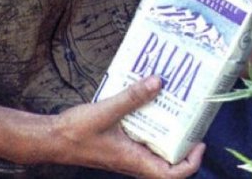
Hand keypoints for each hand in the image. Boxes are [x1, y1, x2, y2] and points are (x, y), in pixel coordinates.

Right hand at [37, 76, 203, 177]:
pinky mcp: (120, 144)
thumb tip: (159, 82)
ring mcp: (127, 153)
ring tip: (176, 108)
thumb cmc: (76, 133)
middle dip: (184, 144)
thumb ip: (133, 97)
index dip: (191, 162)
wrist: (52, 139)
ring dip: (169, 133)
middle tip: (192, 120)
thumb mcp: (107, 111)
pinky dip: (152, 125)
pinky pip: (143, 138)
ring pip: (156, 150)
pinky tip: (150, 104)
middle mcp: (134, 160)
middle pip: (169, 163)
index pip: (171, 175)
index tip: (199, 142)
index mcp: (134, 160)